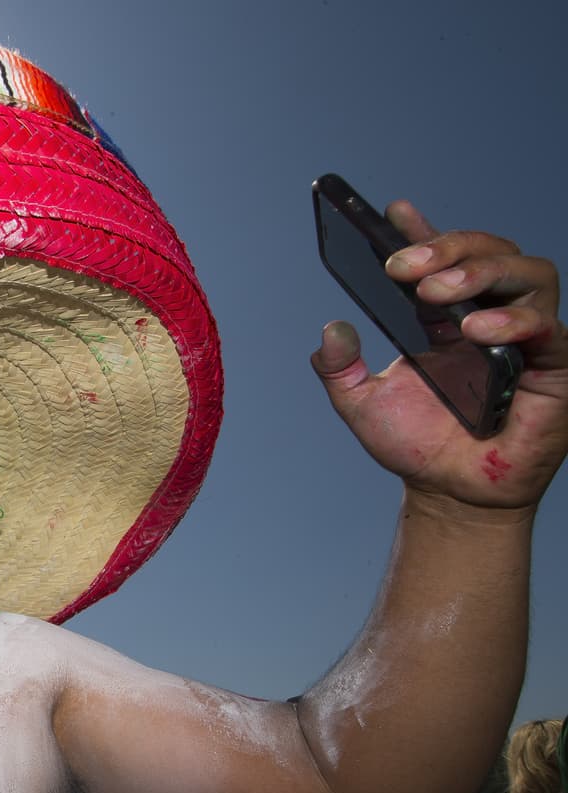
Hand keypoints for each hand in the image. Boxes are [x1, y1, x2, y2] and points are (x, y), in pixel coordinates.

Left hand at [312, 201, 566, 509]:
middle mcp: (491, 317)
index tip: (394, 212)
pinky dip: (515, 321)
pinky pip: (551, 328)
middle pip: (490, 252)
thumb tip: (331, 328)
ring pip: (530, 273)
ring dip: (481, 271)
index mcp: (447, 316)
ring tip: (437, 293)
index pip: (444, 259)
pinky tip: (477, 330)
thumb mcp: (360, 404)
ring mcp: (528, 338)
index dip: (424, 232)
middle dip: (448, 247)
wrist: (449, 496)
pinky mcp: (555, 368)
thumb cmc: (416, 447)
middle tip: (404, 265)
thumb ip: (338, 367)